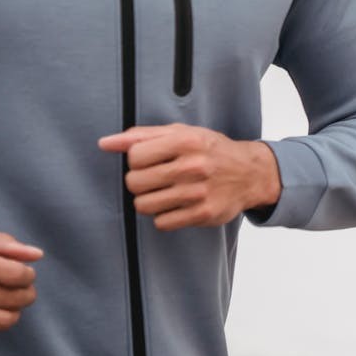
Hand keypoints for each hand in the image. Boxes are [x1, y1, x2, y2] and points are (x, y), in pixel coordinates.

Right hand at [0, 223, 40, 341]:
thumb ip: (2, 243)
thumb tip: (37, 255)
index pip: (15, 275)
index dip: (28, 275)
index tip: (25, 273)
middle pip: (12, 300)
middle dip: (26, 294)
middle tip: (22, 289)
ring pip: (1, 322)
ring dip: (13, 312)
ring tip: (7, 302)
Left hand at [99, 124, 279, 230]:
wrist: (249, 173)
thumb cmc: (209, 150)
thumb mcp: (180, 133)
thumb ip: (141, 136)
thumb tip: (105, 143)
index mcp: (185, 140)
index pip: (134, 157)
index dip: (136, 161)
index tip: (149, 162)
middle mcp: (193, 166)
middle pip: (135, 183)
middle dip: (140, 182)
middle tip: (155, 179)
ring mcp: (198, 192)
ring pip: (144, 206)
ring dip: (149, 201)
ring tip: (164, 193)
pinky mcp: (203, 214)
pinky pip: (162, 222)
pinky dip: (164, 216)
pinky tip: (176, 205)